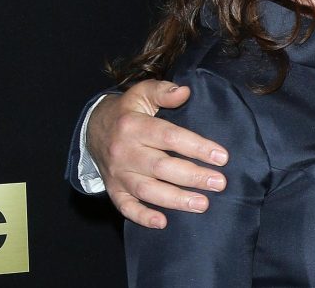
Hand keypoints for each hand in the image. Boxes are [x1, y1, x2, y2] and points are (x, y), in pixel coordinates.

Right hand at [87, 80, 228, 228]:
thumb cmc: (127, 111)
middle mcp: (124, 151)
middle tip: (220, 183)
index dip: (197, 147)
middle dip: (193, 177)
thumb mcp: (141, 92)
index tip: (221, 156)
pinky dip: (142, 216)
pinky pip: (126, 207)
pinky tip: (163, 222)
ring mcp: (118, 173)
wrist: (92, 129)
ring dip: (176, 199)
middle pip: (161, 167)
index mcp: (134, 126)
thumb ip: (163, 91)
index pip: (169, 137)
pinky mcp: (113, 189)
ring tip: (202, 204)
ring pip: (147, 190)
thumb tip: (185, 91)